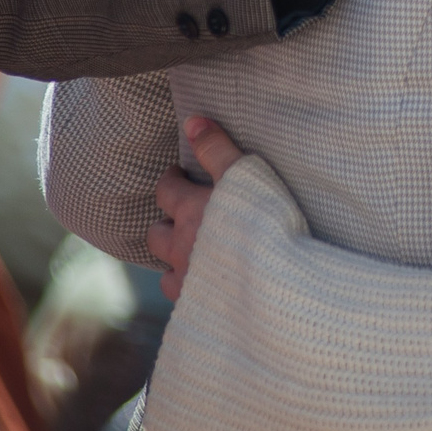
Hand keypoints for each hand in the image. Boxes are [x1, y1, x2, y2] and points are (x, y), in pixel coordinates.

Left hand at [148, 117, 246, 301]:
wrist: (274, 285)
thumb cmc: (263, 224)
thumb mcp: (244, 176)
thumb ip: (217, 148)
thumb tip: (192, 121)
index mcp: (191, 212)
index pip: (167, 190)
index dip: (171, 179)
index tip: (178, 174)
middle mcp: (180, 247)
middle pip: (157, 234)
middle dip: (166, 223)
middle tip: (182, 216)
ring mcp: (187, 281)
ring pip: (165, 271)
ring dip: (174, 261)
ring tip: (191, 256)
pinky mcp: (199, 309)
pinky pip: (183, 301)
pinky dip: (189, 291)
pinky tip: (203, 290)